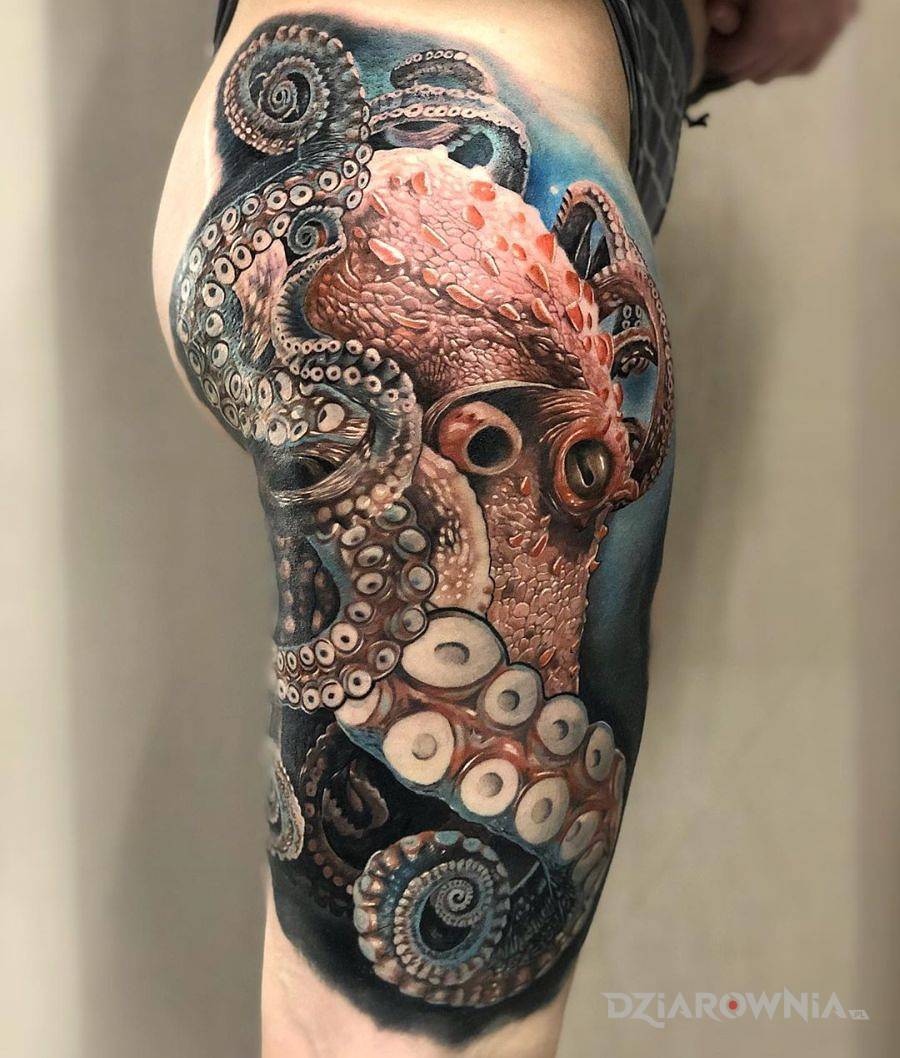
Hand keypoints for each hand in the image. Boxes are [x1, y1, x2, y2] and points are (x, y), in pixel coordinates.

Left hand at [705, 0, 858, 84]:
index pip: (730, 63)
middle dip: (738, 58)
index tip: (713, 37)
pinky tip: (782, 41)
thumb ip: (722, 0)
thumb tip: (713, 17)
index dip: (716, 50)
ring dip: (763, 60)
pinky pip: (807, 60)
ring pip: (780, 70)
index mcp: (772, 31)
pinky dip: (790, 56)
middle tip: (731, 37)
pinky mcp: (844, 22)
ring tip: (754, 36)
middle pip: (755, 71)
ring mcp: (827, 34)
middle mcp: (801, 42)